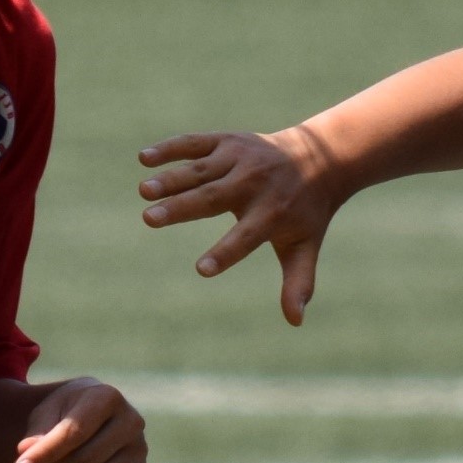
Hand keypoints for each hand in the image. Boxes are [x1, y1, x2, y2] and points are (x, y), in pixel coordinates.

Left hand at [10, 376, 147, 462]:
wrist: (88, 416)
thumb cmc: (62, 413)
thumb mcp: (45, 414)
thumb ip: (36, 434)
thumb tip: (26, 457)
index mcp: (107, 397)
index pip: (75, 432)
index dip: (46, 454)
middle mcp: (131, 422)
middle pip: (86, 461)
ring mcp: (139, 450)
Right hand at [139, 126, 347, 325]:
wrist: (318, 156)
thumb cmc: (304, 212)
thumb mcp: (306, 246)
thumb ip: (299, 282)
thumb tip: (296, 322)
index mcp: (272, 213)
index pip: (246, 237)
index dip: (225, 253)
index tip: (201, 270)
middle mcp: (254, 183)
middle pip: (212, 198)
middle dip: (180, 208)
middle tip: (149, 219)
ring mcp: (239, 158)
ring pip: (200, 170)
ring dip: (170, 179)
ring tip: (144, 191)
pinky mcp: (227, 141)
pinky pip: (195, 143)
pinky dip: (170, 148)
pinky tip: (143, 158)